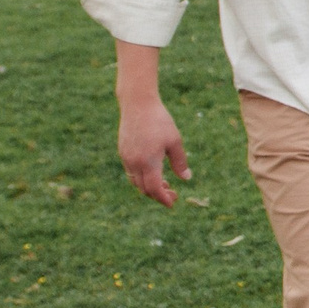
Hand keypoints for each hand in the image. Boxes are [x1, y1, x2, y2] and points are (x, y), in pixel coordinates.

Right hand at [118, 92, 190, 208]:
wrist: (137, 104)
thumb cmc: (160, 121)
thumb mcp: (175, 141)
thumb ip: (180, 162)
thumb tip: (186, 179)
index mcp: (148, 162)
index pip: (154, 189)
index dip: (163, 198)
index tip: (173, 203)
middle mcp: (134, 163)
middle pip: (144, 188)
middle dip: (158, 195)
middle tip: (173, 194)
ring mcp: (126, 158)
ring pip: (136, 181)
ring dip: (149, 187)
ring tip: (165, 184)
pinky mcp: (123, 151)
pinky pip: (131, 172)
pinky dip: (142, 178)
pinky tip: (153, 172)